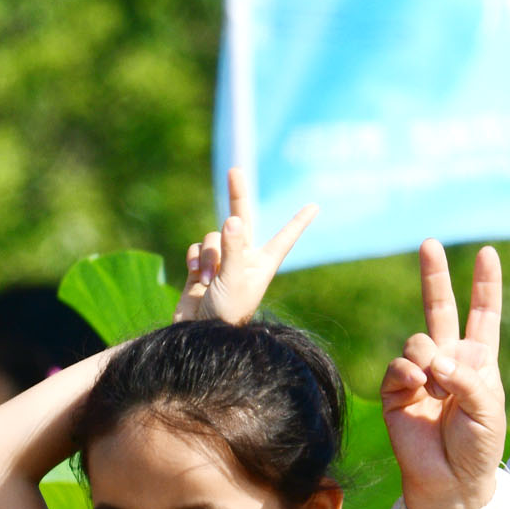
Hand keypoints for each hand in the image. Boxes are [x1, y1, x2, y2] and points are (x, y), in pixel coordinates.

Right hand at [176, 166, 318, 325]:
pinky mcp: (200, 269)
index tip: (315, 206)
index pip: (285, 236)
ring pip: (213, 237)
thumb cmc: (228, 313)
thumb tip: (232, 220)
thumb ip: (233, 249)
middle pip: (241, 218)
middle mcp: (244, 259)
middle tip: (235, 171)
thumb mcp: (234, 279)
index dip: (299, 221)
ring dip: (208, 253)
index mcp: (262, 262)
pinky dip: (194, 259)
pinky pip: (196, 249)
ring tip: (208, 276)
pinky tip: (196, 276)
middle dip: (237, 195)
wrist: (198, 337)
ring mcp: (221, 263)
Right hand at [381, 240, 506, 508]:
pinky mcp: (395, 391)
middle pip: (441, 309)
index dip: (485, 285)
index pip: (483, 315)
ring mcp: (420, 374)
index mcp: (478, 360)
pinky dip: (408, 376)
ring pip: (418, 341)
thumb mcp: (487, 409)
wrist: (450, 483)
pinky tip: (417, 391)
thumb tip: (432, 360)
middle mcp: (448, 360)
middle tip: (429, 243)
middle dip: (435, 276)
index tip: (487, 253)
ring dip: (428, 360)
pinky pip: (398, 366)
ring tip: (435, 390)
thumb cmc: (478, 447)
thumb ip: (465, 378)